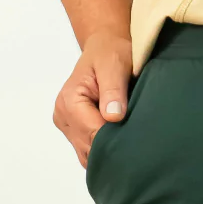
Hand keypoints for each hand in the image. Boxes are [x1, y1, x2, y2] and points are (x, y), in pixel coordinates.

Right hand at [53, 30, 132, 167]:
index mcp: (70, 101)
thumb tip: (113, 117)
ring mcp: (68, 126)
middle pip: (90, 148)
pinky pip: (89, 152)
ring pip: (89, 155)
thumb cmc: (110, 52)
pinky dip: (104, 152)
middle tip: (139, 144)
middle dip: (113, 148)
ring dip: (109, 153)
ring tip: (129, 143)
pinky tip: (120, 144)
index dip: (115, 140)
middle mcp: (63, 116)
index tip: (137, 139)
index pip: (92, 134)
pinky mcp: (75, 132)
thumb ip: (113, 91)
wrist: (105, 48)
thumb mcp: (114, 65)